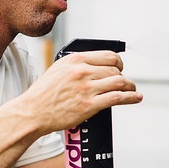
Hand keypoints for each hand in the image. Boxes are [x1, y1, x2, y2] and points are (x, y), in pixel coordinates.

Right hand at [17, 50, 142, 133]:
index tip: (119, 67)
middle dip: (122, 76)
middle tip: (123, 82)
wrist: (32, 112)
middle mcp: (82, 71)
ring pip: (119, 81)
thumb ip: (77, 65)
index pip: (108, 55)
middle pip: (115, 69)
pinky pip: (117, 98)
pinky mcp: (89, 105)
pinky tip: (136, 98)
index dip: (118, 62)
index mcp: (75, 60)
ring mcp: (86, 88)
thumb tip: (97, 64)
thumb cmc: (43, 94)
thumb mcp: (58, 69)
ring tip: (132, 90)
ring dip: (130, 86)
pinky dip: (131, 97)